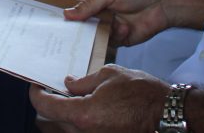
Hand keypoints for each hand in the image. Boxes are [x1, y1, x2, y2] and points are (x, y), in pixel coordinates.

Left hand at [30, 65, 168, 131]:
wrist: (167, 115)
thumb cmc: (142, 94)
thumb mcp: (110, 75)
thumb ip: (83, 81)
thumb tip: (68, 84)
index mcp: (83, 114)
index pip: (44, 107)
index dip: (36, 94)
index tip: (37, 85)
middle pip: (46, 124)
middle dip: (44, 108)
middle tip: (51, 93)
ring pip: (61, 132)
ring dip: (58, 119)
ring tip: (67, 103)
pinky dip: (74, 124)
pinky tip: (84, 112)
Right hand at [64, 0, 194, 46]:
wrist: (164, 4)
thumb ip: (89, 3)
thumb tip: (67, 14)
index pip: (73, 6)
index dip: (63, 13)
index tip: (51, 23)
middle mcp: (99, 12)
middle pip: (80, 24)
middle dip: (74, 30)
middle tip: (62, 38)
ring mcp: (108, 26)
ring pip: (91, 37)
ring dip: (91, 37)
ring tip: (88, 38)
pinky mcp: (118, 39)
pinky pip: (106, 44)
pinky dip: (110, 40)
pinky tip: (119, 32)